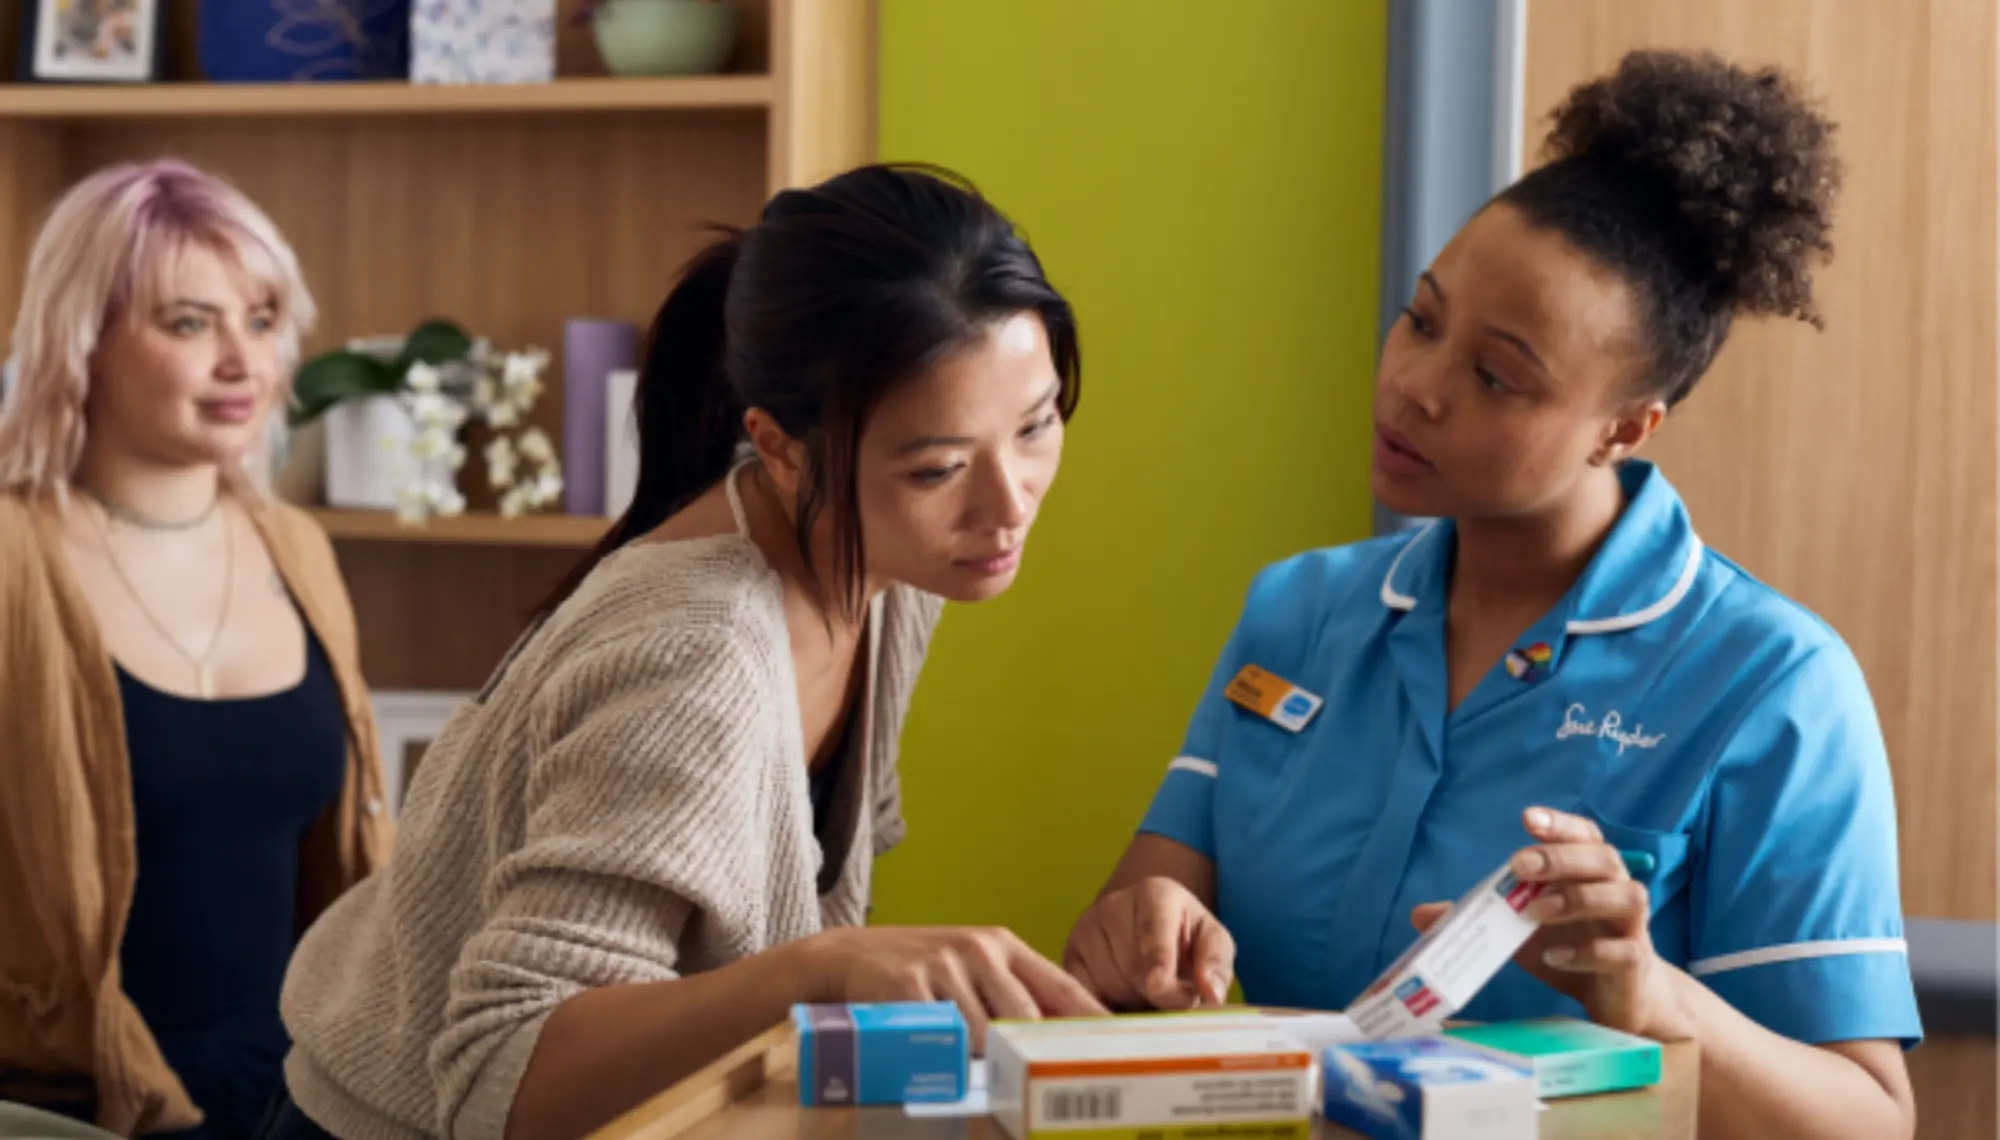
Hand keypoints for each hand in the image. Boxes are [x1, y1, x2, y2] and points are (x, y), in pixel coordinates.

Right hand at [803, 925, 1106, 1050]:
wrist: (847, 955)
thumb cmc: (919, 967)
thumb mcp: (970, 967)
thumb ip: (1011, 993)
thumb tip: (1060, 1037)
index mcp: (1000, 945)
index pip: (1060, 985)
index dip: (1091, 1018)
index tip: (1118, 1044)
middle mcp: (977, 950)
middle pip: (1024, 1016)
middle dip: (1032, 1053)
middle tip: (1044, 1084)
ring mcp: (942, 966)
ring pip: (982, 1035)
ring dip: (983, 1063)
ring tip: (983, 1079)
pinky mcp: (908, 986)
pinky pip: (941, 1038)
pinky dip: (946, 1059)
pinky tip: (942, 1063)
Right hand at [1063, 876, 1234, 1011]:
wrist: (1149, 931)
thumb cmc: (1186, 938)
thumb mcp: (1213, 943)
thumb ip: (1216, 965)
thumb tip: (1212, 994)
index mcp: (1156, 893)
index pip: (1155, 929)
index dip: (1158, 960)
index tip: (1158, 984)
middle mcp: (1113, 904)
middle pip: (1133, 968)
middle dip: (1156, 995)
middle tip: (1171, 995)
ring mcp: (1085, 929)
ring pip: (1108, 985)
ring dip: (1131, 1002)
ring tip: (1145, 990)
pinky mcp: (1069, 956)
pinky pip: (1083, 995)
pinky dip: (1104, 1007)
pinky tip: (1120, 999)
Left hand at [1409, 807, 1693, 1041]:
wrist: (1622, 998)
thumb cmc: (1572, 947)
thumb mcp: (1518, 930)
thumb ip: (1479, 916)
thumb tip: (1419, 914)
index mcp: (1590, 872)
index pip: (1583, 835)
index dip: (1559, 823)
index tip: (1527, 818)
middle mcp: (1617, 889)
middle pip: (1603, 858)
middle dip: (1561, 858)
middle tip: (1521, 864)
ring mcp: (1632, 926)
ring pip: (1623, 897)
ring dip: (1579, 899)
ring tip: (1538, 910)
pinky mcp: (1635, 963)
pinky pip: (1622, 951)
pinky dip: (1589, 951)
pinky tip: (1554, 956)